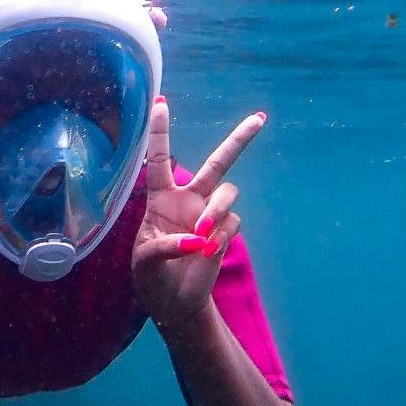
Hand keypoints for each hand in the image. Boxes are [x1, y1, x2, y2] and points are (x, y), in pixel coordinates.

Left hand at [132, 95, 265, 329]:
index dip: (160, 132)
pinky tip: (206, 250)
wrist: (174, 303)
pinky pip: (232, 222)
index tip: (161, 102)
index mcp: (161, 198)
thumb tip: (195, 240)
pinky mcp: (224, 232)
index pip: (159, 160)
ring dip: (218, 209)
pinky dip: (221, 234)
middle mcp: (189, 199)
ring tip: (202, 233)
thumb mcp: (145, 262)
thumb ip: (164, 247)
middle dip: (239, 140)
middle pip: (218, 163)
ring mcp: (210, 215)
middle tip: (260, 119)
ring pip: (228, 193)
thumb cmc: (152, 277)